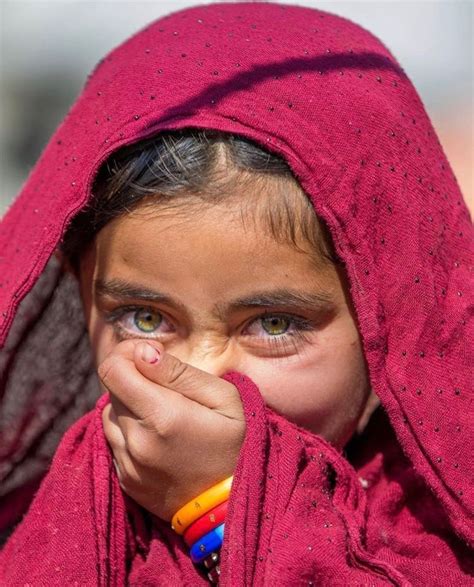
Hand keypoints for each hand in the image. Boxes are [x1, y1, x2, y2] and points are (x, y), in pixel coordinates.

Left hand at [99, 339, 244, 520]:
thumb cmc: (235, 443)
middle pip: (112, 390)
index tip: (148, 356)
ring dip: (130, 407)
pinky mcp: (125, 480)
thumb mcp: (224, 398)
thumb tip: (142, 353)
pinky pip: (114, 442)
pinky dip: (130, 432)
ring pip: (110, 415)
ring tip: (163, 414)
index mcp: (161, 415)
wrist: (232, 506)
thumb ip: (179, 372)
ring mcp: (127, 464)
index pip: (113, 370)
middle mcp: (136, 441)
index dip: (126, 354)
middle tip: (166, 387)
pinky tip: (159, 437)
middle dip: (134, 380)